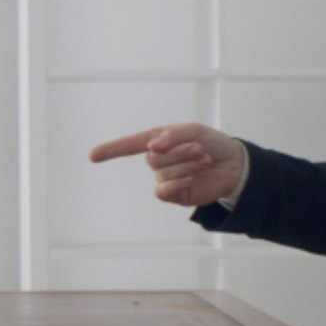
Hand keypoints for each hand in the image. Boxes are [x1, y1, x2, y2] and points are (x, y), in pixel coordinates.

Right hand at [88, 123, 247, 206]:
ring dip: (187, 165)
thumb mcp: (194, 131)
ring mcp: (165, 178)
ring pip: (163, 173)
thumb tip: (152, 147)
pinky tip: (192, 179)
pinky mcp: (174, 194)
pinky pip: (164, 191)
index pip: (128, 145)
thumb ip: (172, 136)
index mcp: (158, 141)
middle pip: (154, 158)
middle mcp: (158, 160)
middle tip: (200, 149)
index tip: (92, 156)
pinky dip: (178, 183)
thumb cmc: (212, 143)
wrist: (234, 164)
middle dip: (180, 152)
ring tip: (203, 159)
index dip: (110, 150)